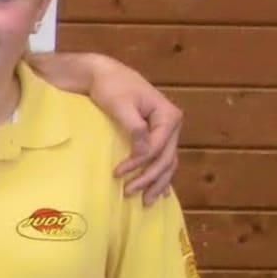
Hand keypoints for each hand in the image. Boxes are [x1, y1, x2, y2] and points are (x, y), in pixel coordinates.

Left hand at [87, 58, 181, 201]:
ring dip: (157, 183)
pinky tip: (160, 193)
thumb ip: (134, 128)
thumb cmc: (111, 87)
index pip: (157, 146)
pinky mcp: (155, 136)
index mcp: (168, 115)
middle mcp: (171, 125)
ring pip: (167, 163)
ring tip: (145, 202)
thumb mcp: (121, 105)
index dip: (140, 163)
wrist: (104, 75)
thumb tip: (144, 152)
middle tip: (129, 193)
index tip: (118, 173)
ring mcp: (165, 132)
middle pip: (166, 159)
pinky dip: (160, 176)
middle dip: (149, 179)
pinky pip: (161, 160)